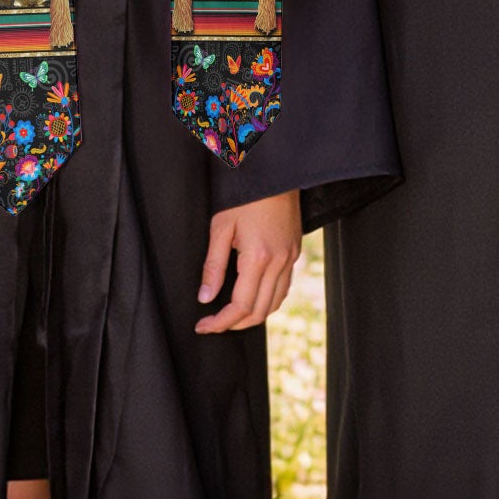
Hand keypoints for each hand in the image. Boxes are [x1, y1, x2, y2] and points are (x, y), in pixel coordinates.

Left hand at [195, 189, 301, 333]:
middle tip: (213, 323)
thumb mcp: (221, 227)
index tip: (203, 326)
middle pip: (259, 311)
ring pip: (275, 303)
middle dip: (234, 324)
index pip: (240, 306)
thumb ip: (213, 266)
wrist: (275, 172)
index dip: (220, 322)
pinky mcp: (295, 251)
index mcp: (258, 257)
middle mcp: (279, 262)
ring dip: (253, 315)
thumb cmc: (246, 195)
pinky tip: (253, 296)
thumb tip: (205, 297)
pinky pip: (284, 287)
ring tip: (231, 315)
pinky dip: (268, 300)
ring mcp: (290, 257)